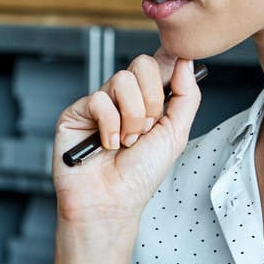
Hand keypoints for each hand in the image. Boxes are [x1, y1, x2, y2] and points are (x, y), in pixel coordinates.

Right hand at [52, 54, 200, 228]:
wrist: (111, 201)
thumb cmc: (140, 177)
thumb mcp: (175, 135)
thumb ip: (186, 97)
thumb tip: (186, 62)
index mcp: (148, 101)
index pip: (159, 65)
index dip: (169, 62)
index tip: (178, 68)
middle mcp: (124, 99)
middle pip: (142, 65)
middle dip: (152, 101)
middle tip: (146, 129)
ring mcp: (100, 104)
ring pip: (122, 80)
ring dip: (132, 118)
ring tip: (126, 141)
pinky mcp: (77, 112)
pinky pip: (99, 99)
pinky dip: (109, 126)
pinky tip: (107, 144)